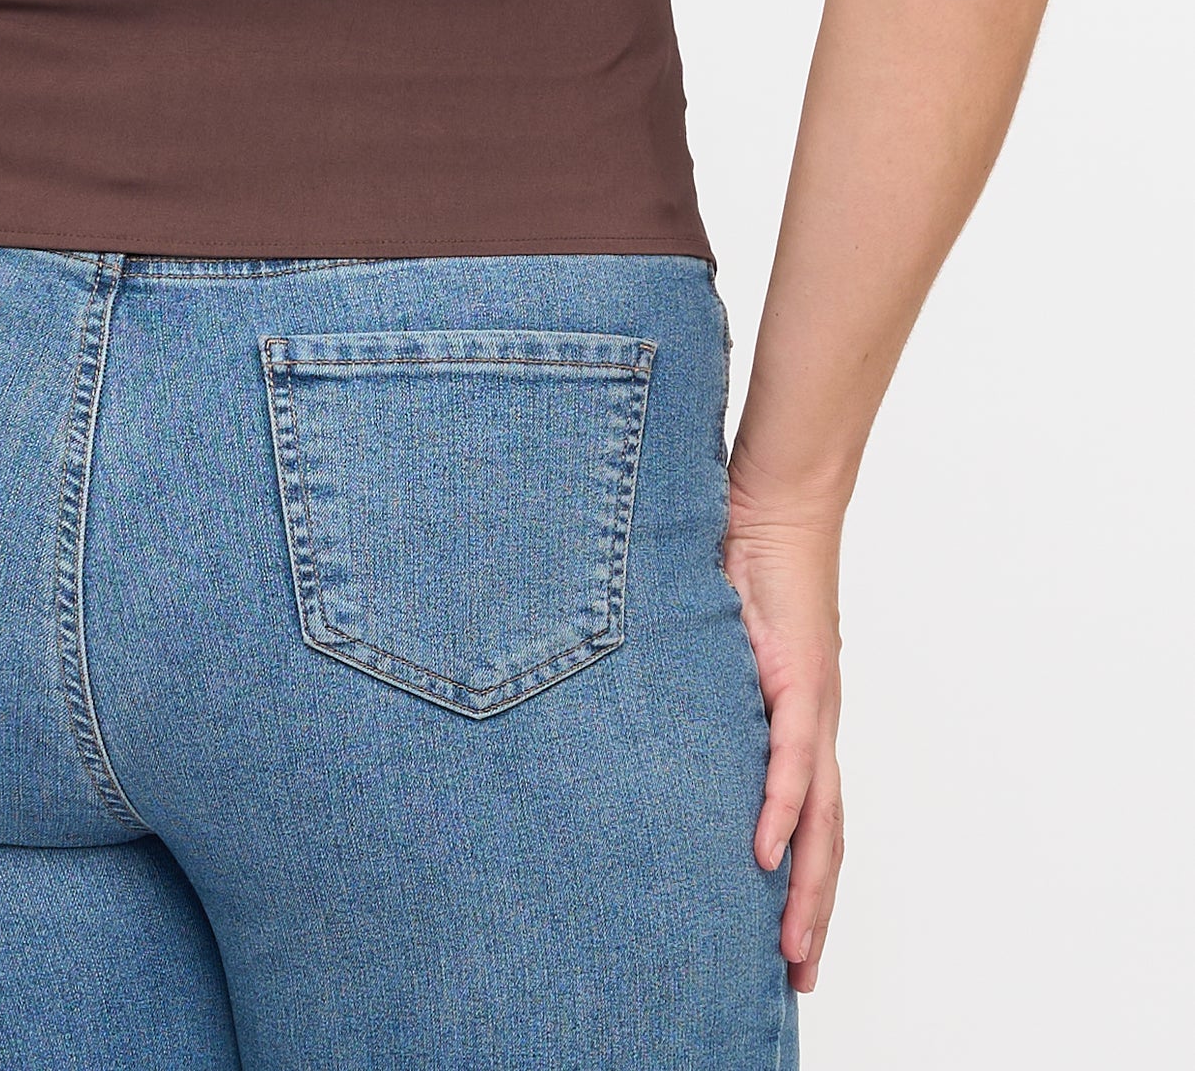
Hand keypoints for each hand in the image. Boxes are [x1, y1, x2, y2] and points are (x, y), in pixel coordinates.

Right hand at [721, 468, 844, 995]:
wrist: (776, 506)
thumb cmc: (745, 565)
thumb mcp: (716, 649)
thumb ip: (704, 693)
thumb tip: (659, 729)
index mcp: (799, 726)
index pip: (811, 822)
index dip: (804, 886)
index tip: (788, 945)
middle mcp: (817, 729)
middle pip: (826, 841)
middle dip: (812, 913)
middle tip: (797, 976)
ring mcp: (813, 709)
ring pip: (820, 821)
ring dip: (808, 888)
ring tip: (792, 946)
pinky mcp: (801, 682)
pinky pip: (792, 762)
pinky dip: (782, 812)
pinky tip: (767, 855)